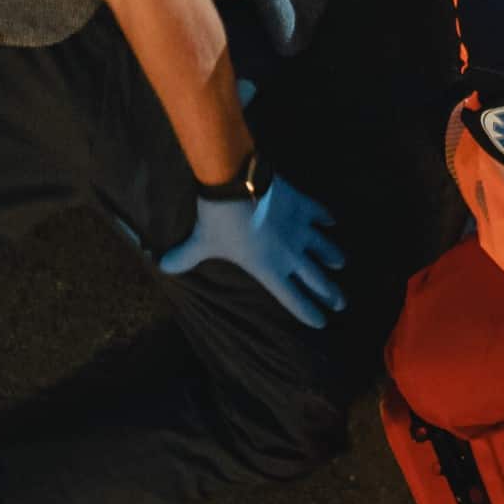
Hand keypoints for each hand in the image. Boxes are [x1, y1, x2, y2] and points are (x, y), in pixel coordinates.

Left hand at [159, 171, 347, 328]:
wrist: (235, 182)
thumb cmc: (219, 219)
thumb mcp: (200, 242)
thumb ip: (185, 257)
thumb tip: (162, 265)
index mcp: (269, 269)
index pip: (293, 299)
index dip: (308, 312)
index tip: (321, 322)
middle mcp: (291, 254)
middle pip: (317, 280)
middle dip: (331, 294)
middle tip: (341, 304)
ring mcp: (300, 229)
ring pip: (325, 249)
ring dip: (333, 258)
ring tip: (339, 264)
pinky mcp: (303, 204)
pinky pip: (321, 214)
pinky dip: (327, 219)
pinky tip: (332, 222)